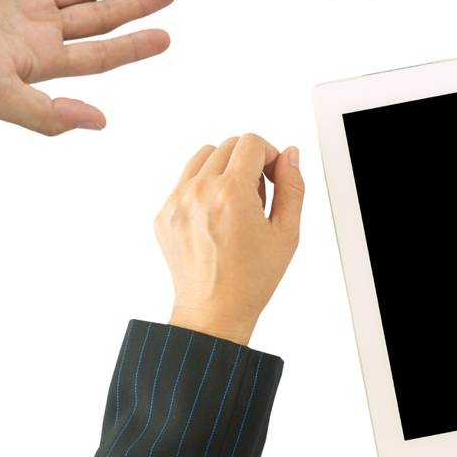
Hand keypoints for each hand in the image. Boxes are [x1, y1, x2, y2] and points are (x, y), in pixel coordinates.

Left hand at [157, 134, 303, 345]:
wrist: (212, 314)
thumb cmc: (251, 280)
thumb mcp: (286, 233)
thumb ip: (292, 187)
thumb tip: (289, 155)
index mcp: (231, 194)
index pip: (251, 142)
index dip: (269, 155)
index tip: (272, 177)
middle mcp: (200, 192)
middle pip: (228, 145)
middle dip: (249, 162)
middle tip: (257, 195)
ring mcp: (176, 202)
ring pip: (204, 156)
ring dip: (224, 168)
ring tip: (234, 202)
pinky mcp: (163, 214)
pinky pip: (185, 180)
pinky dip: (203, 187)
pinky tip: (215, 217)